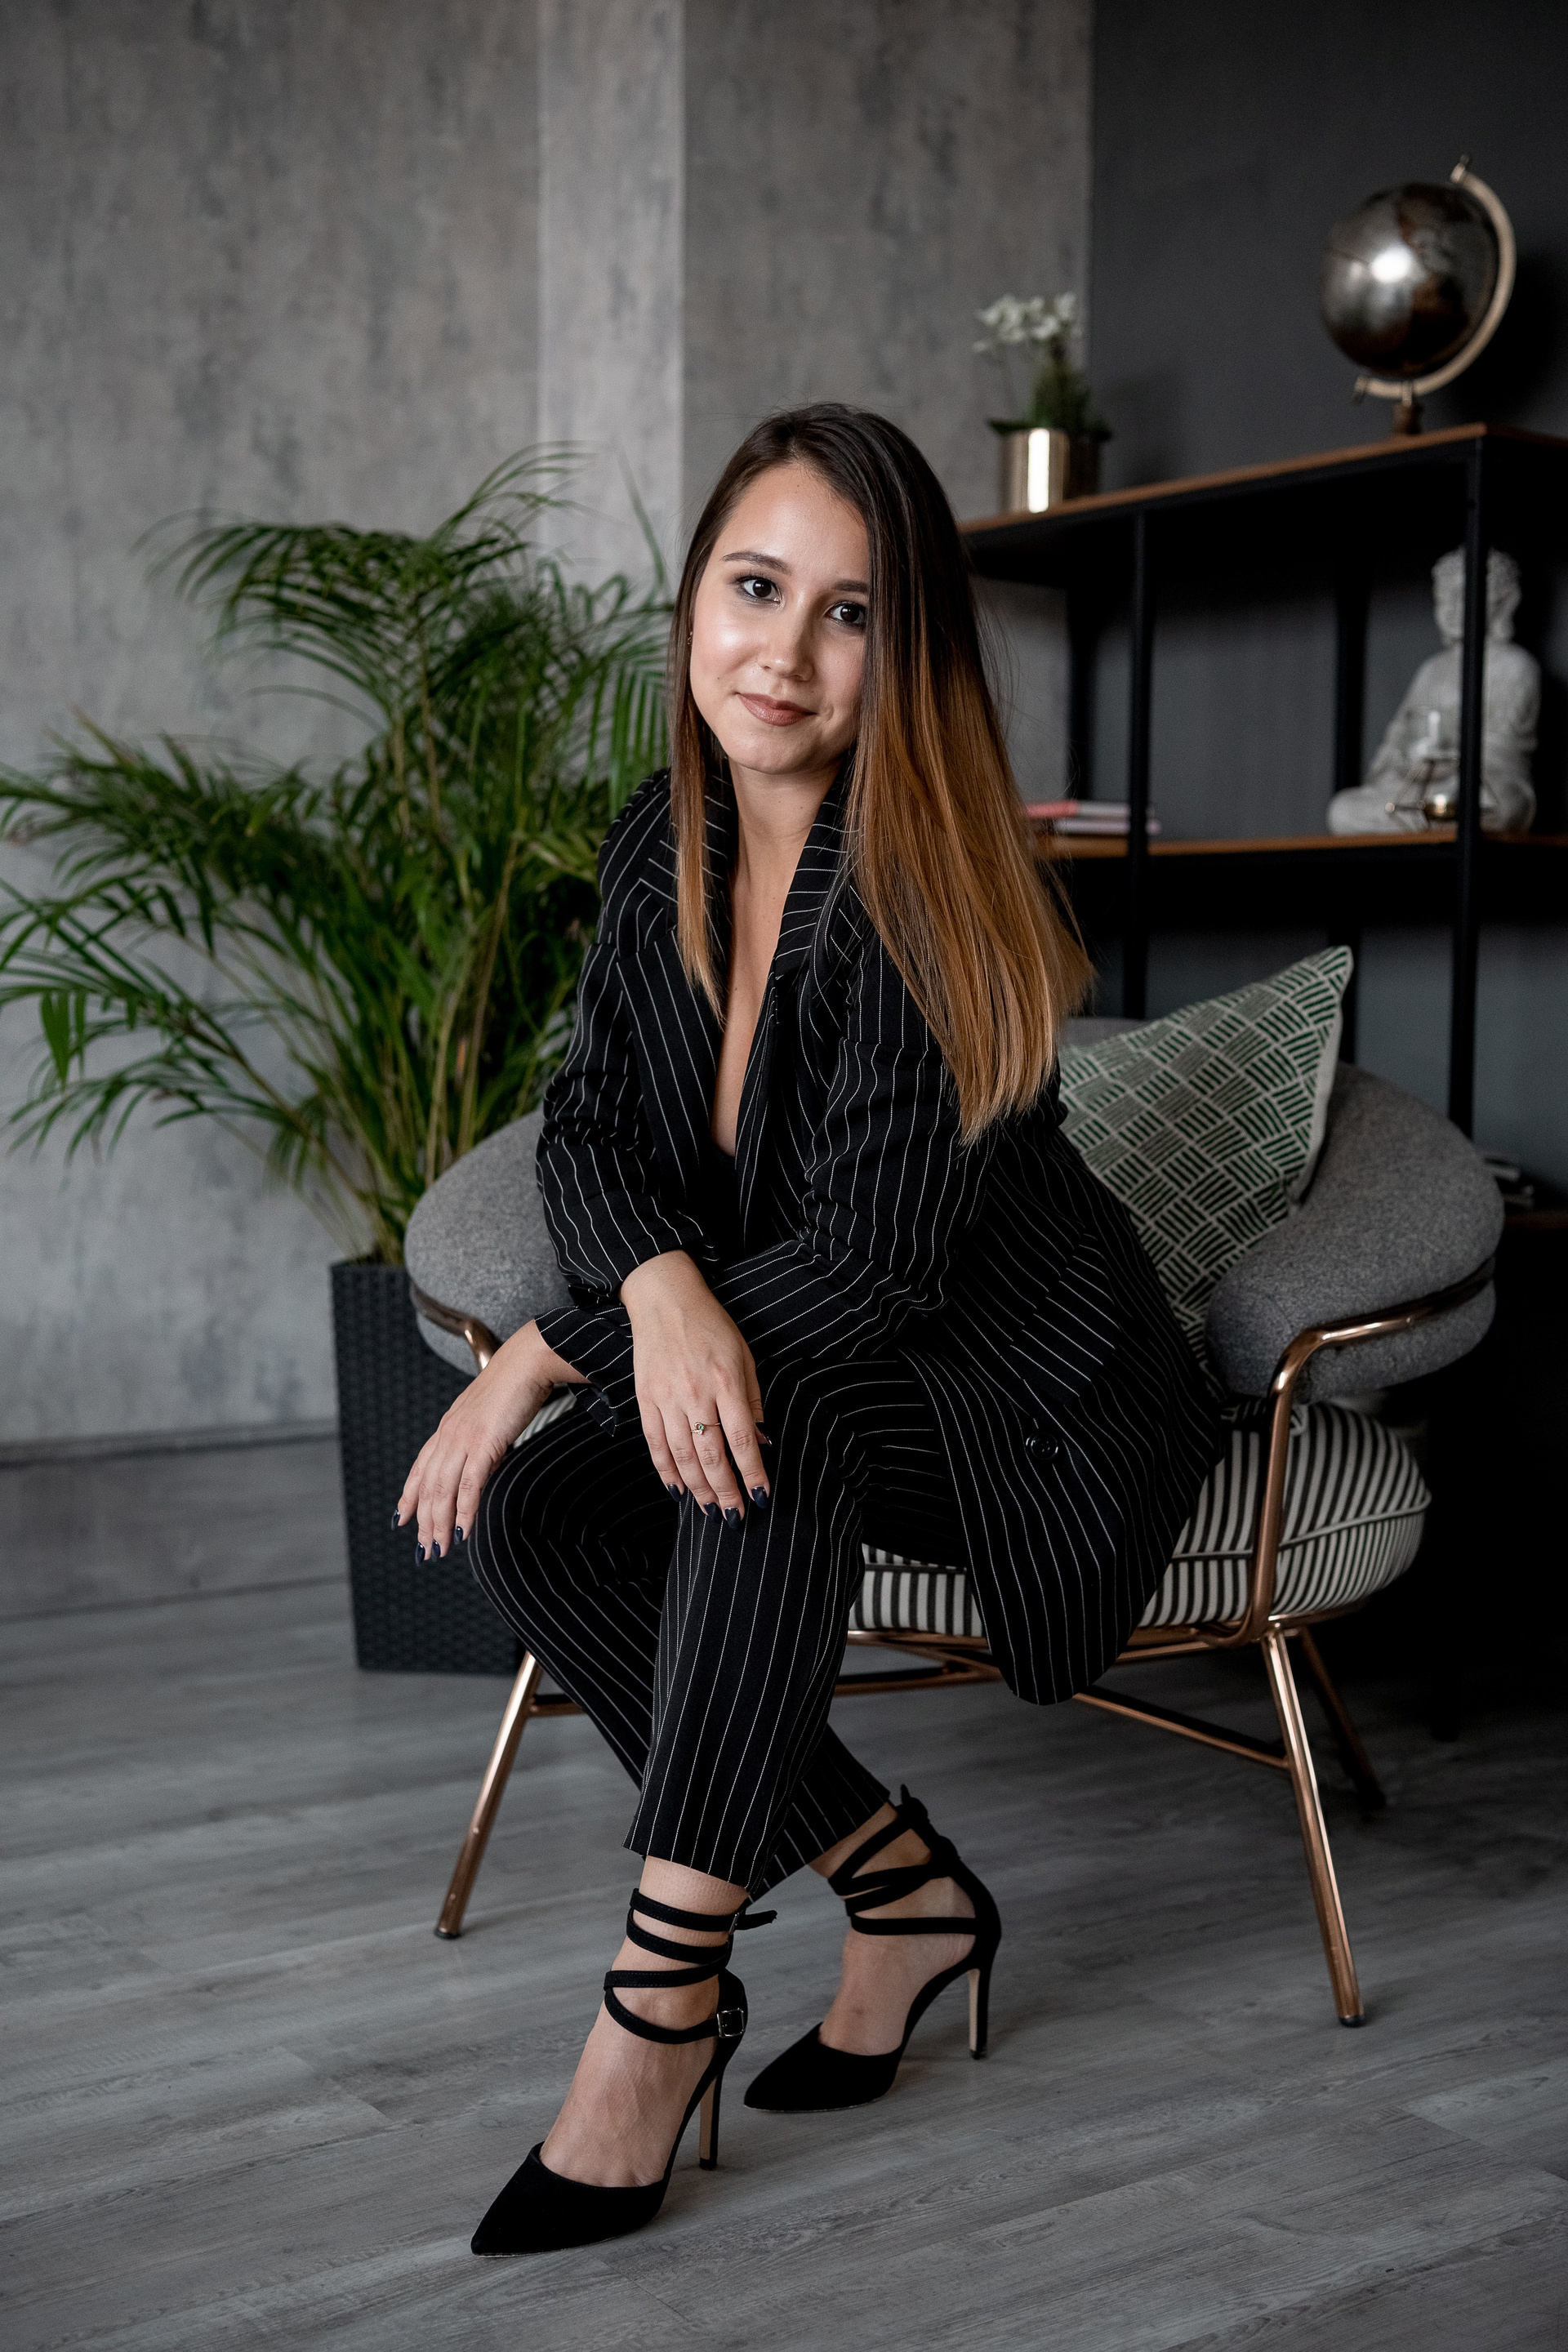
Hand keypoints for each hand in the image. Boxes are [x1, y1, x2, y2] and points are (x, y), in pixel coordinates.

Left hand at [395, 1320, 582, 1559]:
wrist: (528, 1361)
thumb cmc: (515, 1384)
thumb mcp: (488, 1413)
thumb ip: (479, 1436)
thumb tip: (482, 1458)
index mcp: (448, 1427)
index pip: (421, 1467)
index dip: (409, 1495)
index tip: (401, 1518)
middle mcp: (449, 1434)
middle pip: (429, 1486)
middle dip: (424, 1522)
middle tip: (425, 1550)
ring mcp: (464, 1439)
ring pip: (443, 1491)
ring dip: (440, 1524)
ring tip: (439, 1549)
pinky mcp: (485, 1443)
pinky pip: (469, 1485)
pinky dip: (464, 1512)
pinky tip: (462, 1532)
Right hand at [621, 1252, 768, 1518]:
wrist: (665, 1299)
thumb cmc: (712, 1326)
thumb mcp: (744, 1356)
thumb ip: (752, 1400)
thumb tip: (760, 1442)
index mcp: (725, 1382)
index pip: (742, 1440)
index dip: (753, 1473)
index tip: (762, 1497)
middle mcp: (695, 1393)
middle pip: (711, 1456)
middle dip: (725, 1492)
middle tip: (736, 1517)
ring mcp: (666, 1398)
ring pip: (682, 1456)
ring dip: (698, 1489)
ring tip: (711, 1511)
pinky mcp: (645, 1399)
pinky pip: (655, 1444)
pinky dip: (666, 1471)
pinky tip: (678, 1490)